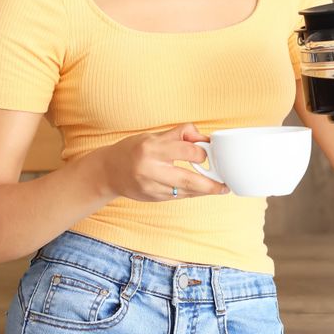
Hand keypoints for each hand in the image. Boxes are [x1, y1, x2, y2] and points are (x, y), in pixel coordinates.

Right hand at [97, 123, 228, 201]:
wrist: (107, 172)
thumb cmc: (132, 149)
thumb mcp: (153, 136)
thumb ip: (179, 135)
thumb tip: (204, 138)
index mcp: (151, 148)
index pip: (186, 151)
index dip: (202, 153)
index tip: (210, 154)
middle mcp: (150, 169)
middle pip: (188, 179)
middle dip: (210, 185)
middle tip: (226, 185)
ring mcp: (150, 187)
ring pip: (184, 191)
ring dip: (204, 191)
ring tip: (220, 188)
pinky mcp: (152, 198)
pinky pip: (177, 197)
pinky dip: (191, 194)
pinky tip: (201, 191)